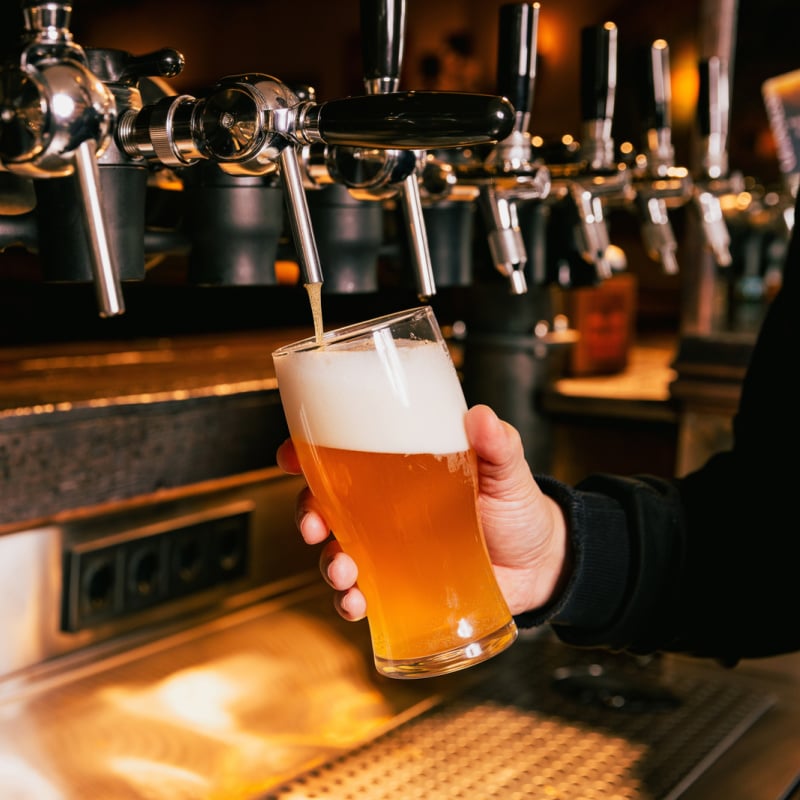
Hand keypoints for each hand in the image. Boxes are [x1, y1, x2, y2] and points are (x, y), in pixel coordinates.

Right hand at [276, 404, 570, 620]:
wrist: (542, 565)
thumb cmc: (518, 508)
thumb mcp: (508, 469)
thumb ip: (497, 443)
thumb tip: (480, 416)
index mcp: (402, 469)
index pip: (344, 454)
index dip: (308, 452)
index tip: (291, 454)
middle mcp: (386, 507)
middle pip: (326, 504)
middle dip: (306, 512)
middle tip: (312, 523)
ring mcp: (390, 548)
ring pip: (337, 550)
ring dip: (327, 562)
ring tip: (344, 570)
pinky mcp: (401, 586)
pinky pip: (361, 594)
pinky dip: (349, 601)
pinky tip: (356, 603)